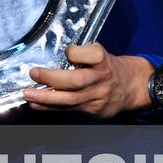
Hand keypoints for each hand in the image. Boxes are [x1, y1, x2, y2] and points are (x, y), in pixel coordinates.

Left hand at [23, 44, 150, 117]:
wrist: (132, 87)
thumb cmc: (109, 67)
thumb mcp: (100, 53)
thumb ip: (82, 53)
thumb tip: (57, 55)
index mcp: (104, 61)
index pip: (91, 55)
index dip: (75, 53)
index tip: (67, 52)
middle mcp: (102, 79)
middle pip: (77, 81)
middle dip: (52, 78)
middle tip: (34, 73)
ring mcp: (98, 97)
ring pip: (71, 100)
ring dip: (46, 98)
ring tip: (29, 94)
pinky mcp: (94, 110)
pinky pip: (70, 109)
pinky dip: (51, 108)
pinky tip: (37, 105)